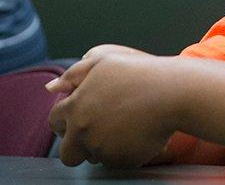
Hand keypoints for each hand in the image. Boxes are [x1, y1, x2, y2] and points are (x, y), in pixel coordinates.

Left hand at [47, 44, 179, 168]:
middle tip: (97, 134)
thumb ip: (73, 74)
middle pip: (68, 153)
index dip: (65, 122)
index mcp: (76, 107)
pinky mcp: (121, 161)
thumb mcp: (104, 62)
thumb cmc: (140, 73)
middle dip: (77, 147)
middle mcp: (84, 131)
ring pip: (94, 158)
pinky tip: (137, 136)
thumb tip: (51, 88)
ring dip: (104, 148)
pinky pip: (117, 162)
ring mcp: (102, 148)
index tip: (79, 120)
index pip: (54, 122)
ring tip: (125, 128)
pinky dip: (124, 153)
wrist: (173, 93)